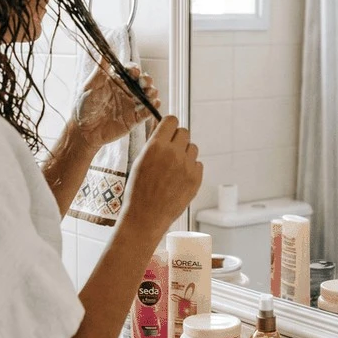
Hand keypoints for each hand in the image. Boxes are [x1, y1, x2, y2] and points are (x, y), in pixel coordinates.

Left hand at [72, 60, 159, 148]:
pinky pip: (146, 113)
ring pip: (147, 96)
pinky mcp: (134, 119)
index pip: (130, 71)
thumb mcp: (90, 86)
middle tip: (144, 81)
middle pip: (142, 82)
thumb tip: (104, 50)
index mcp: (116, 82)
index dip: (134, 69)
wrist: (83, 131)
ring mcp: (131, 105)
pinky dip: (152, 108)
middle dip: (147, 79)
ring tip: (150, 92)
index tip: (134, 71)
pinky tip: (154, 103)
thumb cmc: (83, 107)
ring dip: (152, 92)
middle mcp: (126, 92)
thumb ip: (100, 70)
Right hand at [123, 116, 202, 237]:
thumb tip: (163, 130)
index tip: (168, 131)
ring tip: (174, 168)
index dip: (170, 126)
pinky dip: (191, 168)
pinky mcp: (196, 179)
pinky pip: (198, 164)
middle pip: (184, 132)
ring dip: (185, 154)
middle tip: (171, 151)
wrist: (146, 216)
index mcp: (156, 146)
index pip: (171, 120)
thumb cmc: (138, 190)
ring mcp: (187, 166)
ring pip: (193, 148)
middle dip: (178, 139)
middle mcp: (173, 153)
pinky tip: (179, 179)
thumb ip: (154, 144)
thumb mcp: (140, 161)